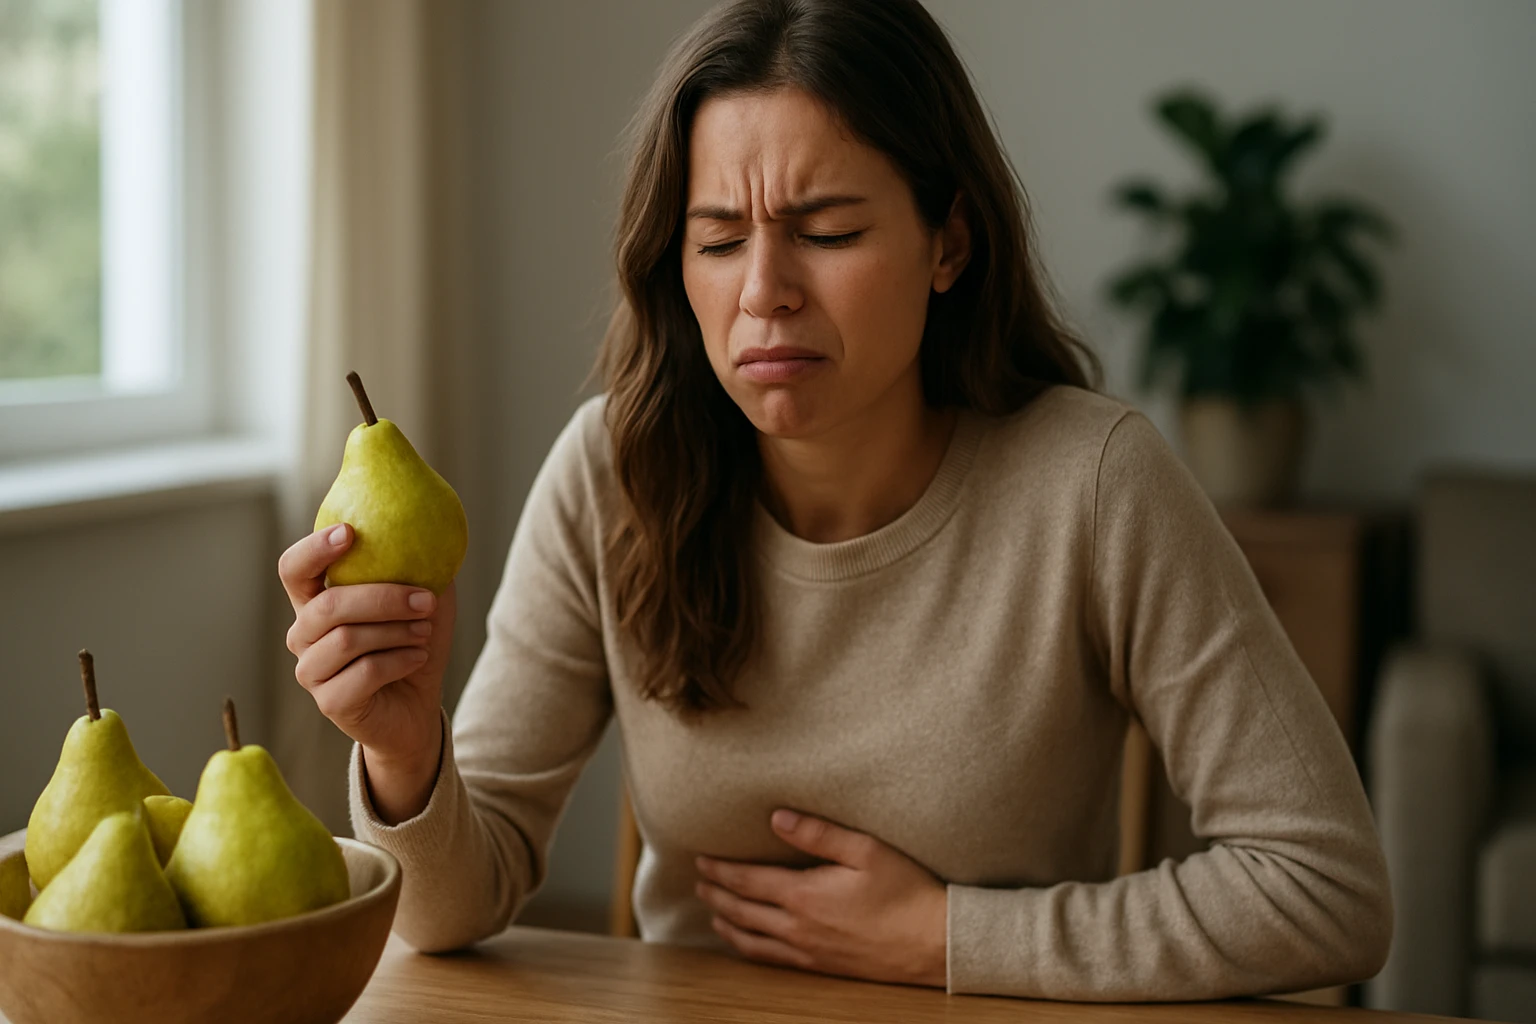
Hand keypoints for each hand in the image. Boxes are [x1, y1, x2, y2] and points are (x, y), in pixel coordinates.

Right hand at [279, 524, 456, 821]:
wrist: (417, 707)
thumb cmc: (413, 643)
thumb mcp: (425, 597)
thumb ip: (420, 563)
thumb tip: (433, 524)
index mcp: (317, 601)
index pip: (294, 569)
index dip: (314, 549)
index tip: (350, 533)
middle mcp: (304, 634)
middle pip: (328, 605)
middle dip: (383, 598)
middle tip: (427, 599)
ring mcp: (311, 670)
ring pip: (346, 639)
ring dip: (396, 631)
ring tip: (425, 631)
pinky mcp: (328, 702)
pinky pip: (363, 672)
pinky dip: (400, 660)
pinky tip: (418, 656)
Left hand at [694, 810, 947, 987]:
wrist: (933, 944)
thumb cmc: (905, 892)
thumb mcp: (866, 850)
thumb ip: (817, 833)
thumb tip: (776, 817)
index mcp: (805, 895)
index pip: (748, 880)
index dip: (720, 870)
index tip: (701, 859)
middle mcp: (798, 927)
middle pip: (742, 911)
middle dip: (715, 895)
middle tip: (698, 882)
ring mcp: (808, 952)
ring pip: (751, 941)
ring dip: (727, 924)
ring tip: (713, 912)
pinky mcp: (821, 967)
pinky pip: (772, 961)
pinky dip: (749, 950)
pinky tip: (748, 944)